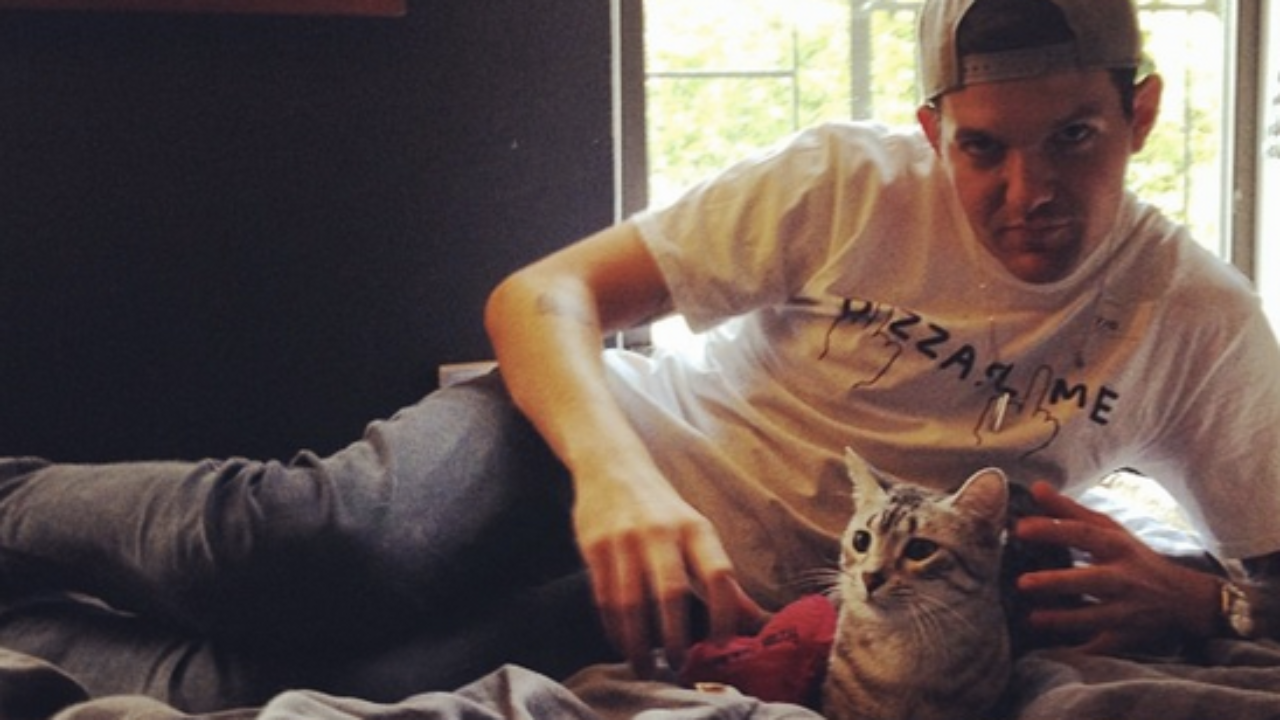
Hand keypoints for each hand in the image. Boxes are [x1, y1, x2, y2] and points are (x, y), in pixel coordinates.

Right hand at [572, 463, 767, 674]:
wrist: (611, 465)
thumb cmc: (661, 508)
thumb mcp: (696, 531)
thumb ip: (720, 576)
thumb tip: (757, 621)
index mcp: (695, 529)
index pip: (719, 575)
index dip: (725, 614)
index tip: (721, 645)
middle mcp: (661, 532)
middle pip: (672, 593)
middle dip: (676, 638)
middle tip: (678, 668)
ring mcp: (624, 539)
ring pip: (632, 603)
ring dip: (638, 643)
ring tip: (645, 668)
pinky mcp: (595, 546)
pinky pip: (604, 597)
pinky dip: (613, 628)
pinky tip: (621, 643)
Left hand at [1014, 482, 1219, 654]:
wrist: (1185, 599)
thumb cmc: (1135, 558)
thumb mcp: (1110, 531)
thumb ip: (1070, 511)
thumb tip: (1036, 487)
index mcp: (1117, 547)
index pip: (1083, 534)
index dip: (1053, 529)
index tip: (1020, 528)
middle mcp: (1123, 578)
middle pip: (1090, 580)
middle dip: (1057, 582)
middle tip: (1022, 582)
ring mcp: (1127, 610)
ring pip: (1095, 617)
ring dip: (1063, 619)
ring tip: (1032, 618)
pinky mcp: (1127, 636)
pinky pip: (1103, 647)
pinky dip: (1082, 651)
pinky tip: (1054, 651)